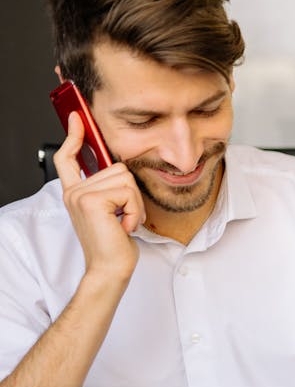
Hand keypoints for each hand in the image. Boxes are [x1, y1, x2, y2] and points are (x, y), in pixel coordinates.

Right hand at [53, 112, 143, 282]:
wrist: (110, 268)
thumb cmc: (115, 243)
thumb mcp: (112, 211)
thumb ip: (109, 189)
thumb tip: (119, 170)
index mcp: (76, 192)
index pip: (68, 158)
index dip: (74, 137)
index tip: (77, 118)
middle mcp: (74, 192)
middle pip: (117, 167)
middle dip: (131, 194)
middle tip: (124, 216)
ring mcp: (80, 195)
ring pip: (125, 179)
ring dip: (135, 203)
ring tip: (124, 221)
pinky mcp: (92, 201)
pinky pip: (128, 191)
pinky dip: (135, 210)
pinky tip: (124, 226)